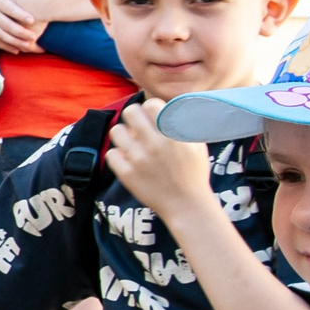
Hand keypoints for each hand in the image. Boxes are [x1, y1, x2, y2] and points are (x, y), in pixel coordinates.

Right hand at [0, 0, 48, 53]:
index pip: (8, 8)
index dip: (20, 15)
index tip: (32, 20)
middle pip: (6, 25)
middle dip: (20, 32)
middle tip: (33, 37)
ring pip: (1, 35)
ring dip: (14, 42)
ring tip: (27, 46)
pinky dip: (5, 46)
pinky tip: (16, 50)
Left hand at [106, 100, 216, 221]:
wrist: (187, 205)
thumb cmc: (193, 173)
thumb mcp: (197, 144)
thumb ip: (183, 124)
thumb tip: (169, 106)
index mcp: (173, 135)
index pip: (151, 104)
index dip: (150, 108)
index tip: (153, 115)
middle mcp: (154, 145)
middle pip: (130, 112)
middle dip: (134, 116)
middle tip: (139, 125)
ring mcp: (138, 160)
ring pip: (116, 131)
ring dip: (124, 134)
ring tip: (133, 142)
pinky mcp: (126, 174)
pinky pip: (112, 153)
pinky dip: (119, 155)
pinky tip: (129, 159)